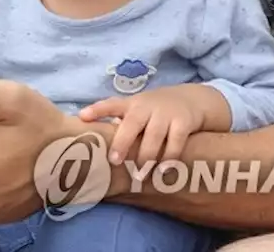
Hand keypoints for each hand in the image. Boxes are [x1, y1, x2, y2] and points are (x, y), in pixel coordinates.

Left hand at [79, 84, 224, 165]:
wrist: (191, 99)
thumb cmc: (155, 111)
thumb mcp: (138, 112)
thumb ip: (122, 126)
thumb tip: (99, 149)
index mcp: (131, 104)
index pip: (110, 105)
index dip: (96, 110)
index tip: (82, 117)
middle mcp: (146, 107)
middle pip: (132, 123)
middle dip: (122, 142)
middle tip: (115, 161)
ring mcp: (165, 113)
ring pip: (154, 135)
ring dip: (146, 156)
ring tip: (140, 174)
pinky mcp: (183, 122)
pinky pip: (176, 142)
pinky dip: (170, 157)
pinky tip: (164, 170)